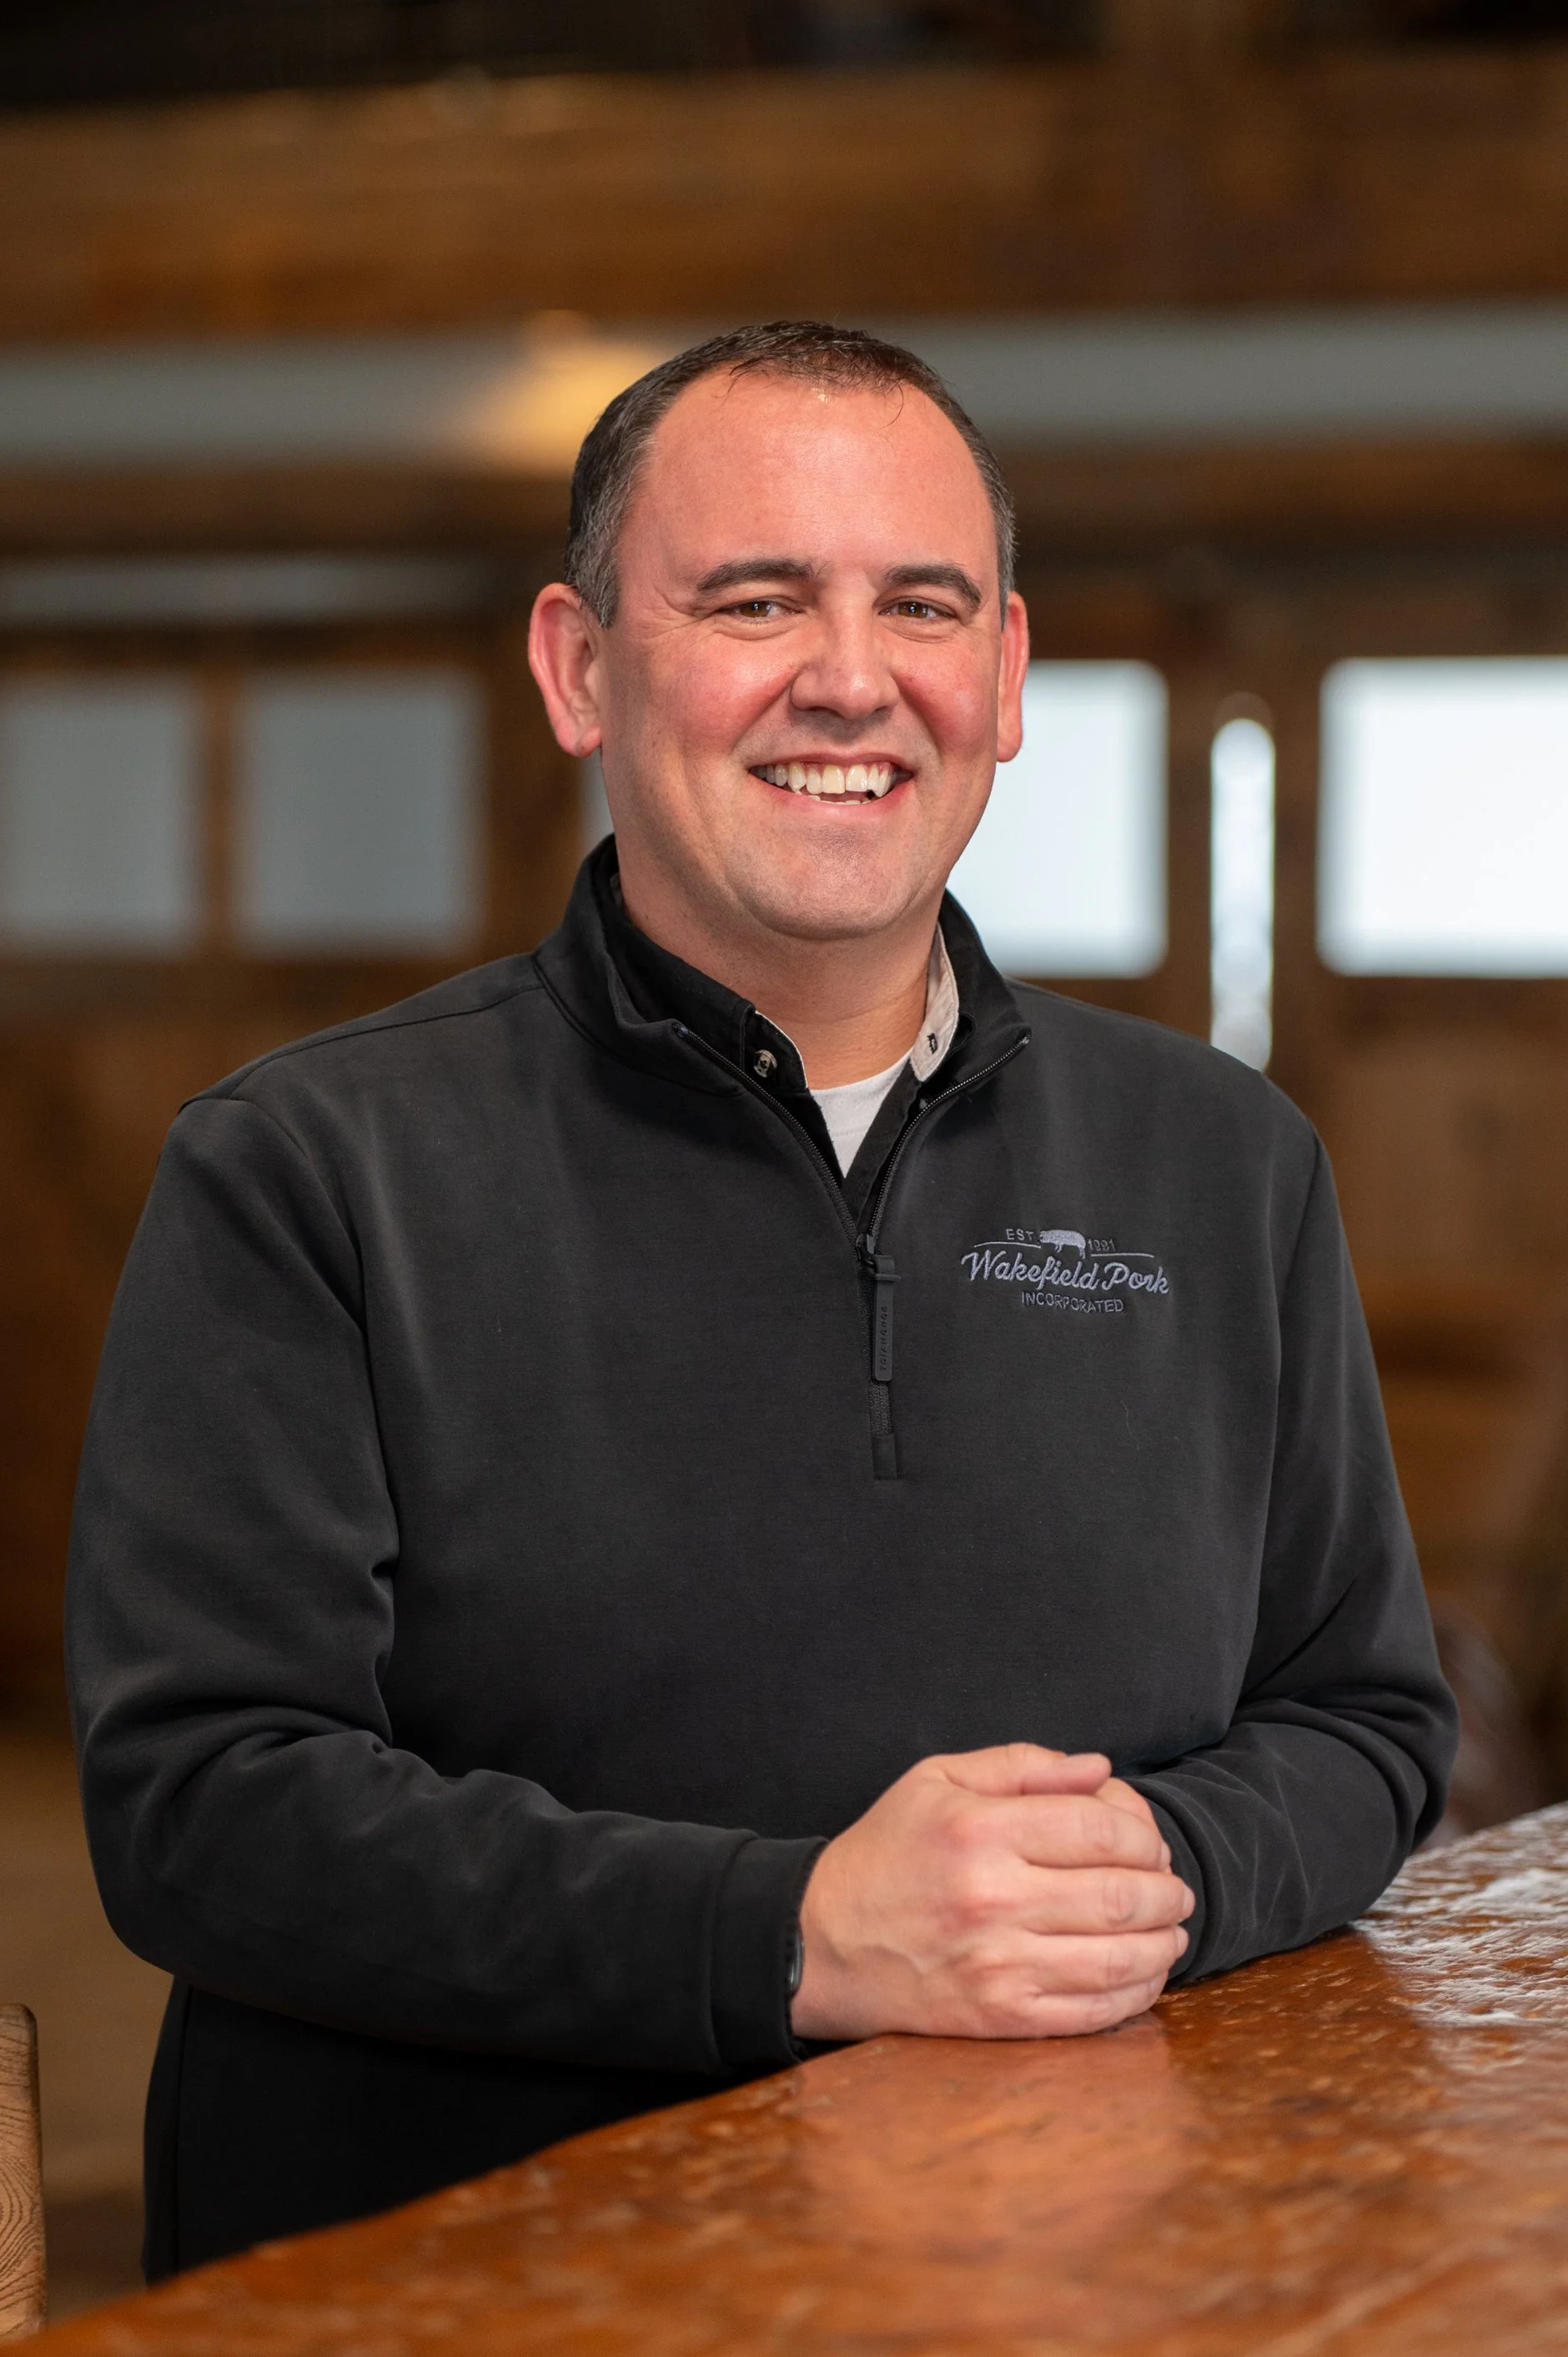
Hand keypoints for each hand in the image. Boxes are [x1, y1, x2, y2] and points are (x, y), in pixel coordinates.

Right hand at [790, 1744, 1193, 2042]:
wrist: (820, 1942)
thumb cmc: (885, 1852)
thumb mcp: (936, 1779)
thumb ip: (1021, 1764)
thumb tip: (1099, 1769)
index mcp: (981, 1831)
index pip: (1099, 1831)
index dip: (1145, 1836)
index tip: (1151, 1844)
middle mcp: (994, 1898)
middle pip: (1121, 1896)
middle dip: (1167, 1892)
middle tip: (1175, 1889)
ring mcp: (999, 1965)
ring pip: (1118, 1959)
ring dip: (1163, 1945)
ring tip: (1172, 1932)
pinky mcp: (999, 2017)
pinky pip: (1091, 2012)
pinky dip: (1135, 1995)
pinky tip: (1144, 1976)